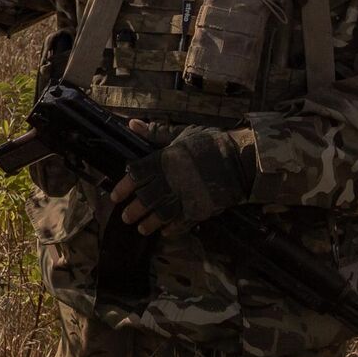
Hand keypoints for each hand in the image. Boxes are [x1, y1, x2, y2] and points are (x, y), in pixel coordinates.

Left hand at [110, 122, 253, 235]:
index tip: (116, 195)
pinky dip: (172, 228)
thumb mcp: (182, 134)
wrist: (241, 158)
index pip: (137, 174)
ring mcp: (185, 196)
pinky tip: (165, 232)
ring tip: (140, 229)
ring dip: (148, 223)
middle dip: (133, 209)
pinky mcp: (200, 208)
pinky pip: (182, 222)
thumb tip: (131, 124)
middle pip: (145, 198)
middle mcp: (171, 180)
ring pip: (160, 214)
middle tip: (125, 217)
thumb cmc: (210, 142)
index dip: (125, 186)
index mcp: (164, 160)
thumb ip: (156, 133)